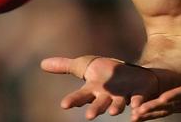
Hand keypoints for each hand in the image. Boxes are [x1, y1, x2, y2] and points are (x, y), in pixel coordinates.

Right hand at [41, 55, 159, 119]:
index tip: (64, 104)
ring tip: (113, 112)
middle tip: (89, 116)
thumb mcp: (85, 65)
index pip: (80, 96)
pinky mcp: (138, 94)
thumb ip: (65, 66)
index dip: (73, 100)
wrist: (132, 74)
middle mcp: (107, 96)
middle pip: (99, 104)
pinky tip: (137, 107)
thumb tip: (42, 63)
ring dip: (116, 108)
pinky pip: (138, 100)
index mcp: (93, 89)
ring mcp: (123, 96)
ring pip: (118, 104)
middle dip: (94, 109)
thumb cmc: (105, 72)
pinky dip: (138, 104)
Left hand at [132, 42, 180, 121]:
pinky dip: (152, 114)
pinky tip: (137, 116)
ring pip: (167, 110)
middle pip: (173, 104)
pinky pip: (166, 112)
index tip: (163, 98)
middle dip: (156, 107)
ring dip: (150, 113)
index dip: (176, 95)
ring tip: (134, 116)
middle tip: (139, 110)